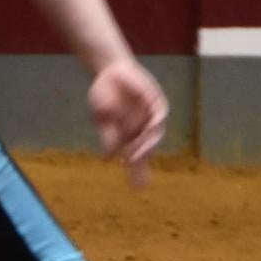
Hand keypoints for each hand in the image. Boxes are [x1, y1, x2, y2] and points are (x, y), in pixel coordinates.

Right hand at [89, 59, 168, 185]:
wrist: (108, 71)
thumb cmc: (105, 95)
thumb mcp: (102, 118)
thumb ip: (108, 136)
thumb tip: (109, 158)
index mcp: (130, 136)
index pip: (136, 159)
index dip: (137, 173)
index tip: (137, 189)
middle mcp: (143, 129)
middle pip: (146, 150)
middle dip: (142, 165)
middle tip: (135, 175)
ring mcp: (151, 116)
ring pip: (154, 135)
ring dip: (146, 146)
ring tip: (135, 156)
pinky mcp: (155, 101)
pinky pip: (159, 115)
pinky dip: (154, 124)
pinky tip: (147, 129)